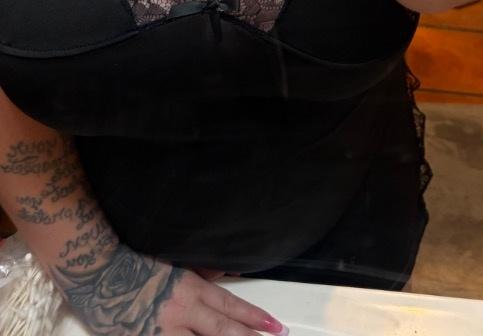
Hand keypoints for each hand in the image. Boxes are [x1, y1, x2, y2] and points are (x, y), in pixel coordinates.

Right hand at [61, 247, 285, 335]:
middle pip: (221, 331)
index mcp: (191, 289)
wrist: (98, 271)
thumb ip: (203, 273)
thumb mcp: (175, 263)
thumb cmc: (137, 263)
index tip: (274, 326)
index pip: (230, 307)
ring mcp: (161, 332)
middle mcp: (181, 313)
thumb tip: (231, 275)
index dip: (254, 318)